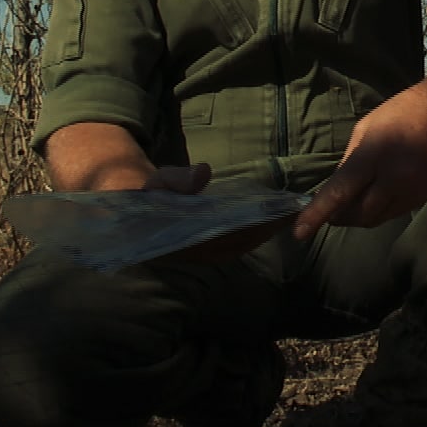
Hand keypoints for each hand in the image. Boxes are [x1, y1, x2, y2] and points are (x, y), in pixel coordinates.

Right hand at [136, 162, 284, 260]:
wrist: (138, 209)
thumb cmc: (148, 194)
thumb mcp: (158, 182)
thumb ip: (177, 180)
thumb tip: (203, 174)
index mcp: (181, 241)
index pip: (220, 238)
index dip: (247, 228)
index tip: (269, 217)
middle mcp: (195, 252)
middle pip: (237, 243)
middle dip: (263, 229)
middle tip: (288, 213)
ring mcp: (203, 253)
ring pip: (240, 246)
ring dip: (264, 232)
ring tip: (287, 215)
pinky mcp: (209, 249)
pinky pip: (236, 244)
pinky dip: (255, 234)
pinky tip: (271, 221)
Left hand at [292, 79, 426, 237]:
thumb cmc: (403, 111)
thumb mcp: (367, 127)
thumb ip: (351, 160)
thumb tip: (339, 188)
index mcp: (374, 156)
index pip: (340, 192)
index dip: (317, 214)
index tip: (299, 232)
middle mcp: (394, 180)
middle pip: (359, 215)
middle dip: (340, 217)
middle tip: (331, 211)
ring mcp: (413, 191)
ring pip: (378, 219)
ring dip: (361, 215)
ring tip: (354, 202)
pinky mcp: (426, 197)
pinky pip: (395, 213)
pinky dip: (381, 210)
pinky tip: (380, 194)